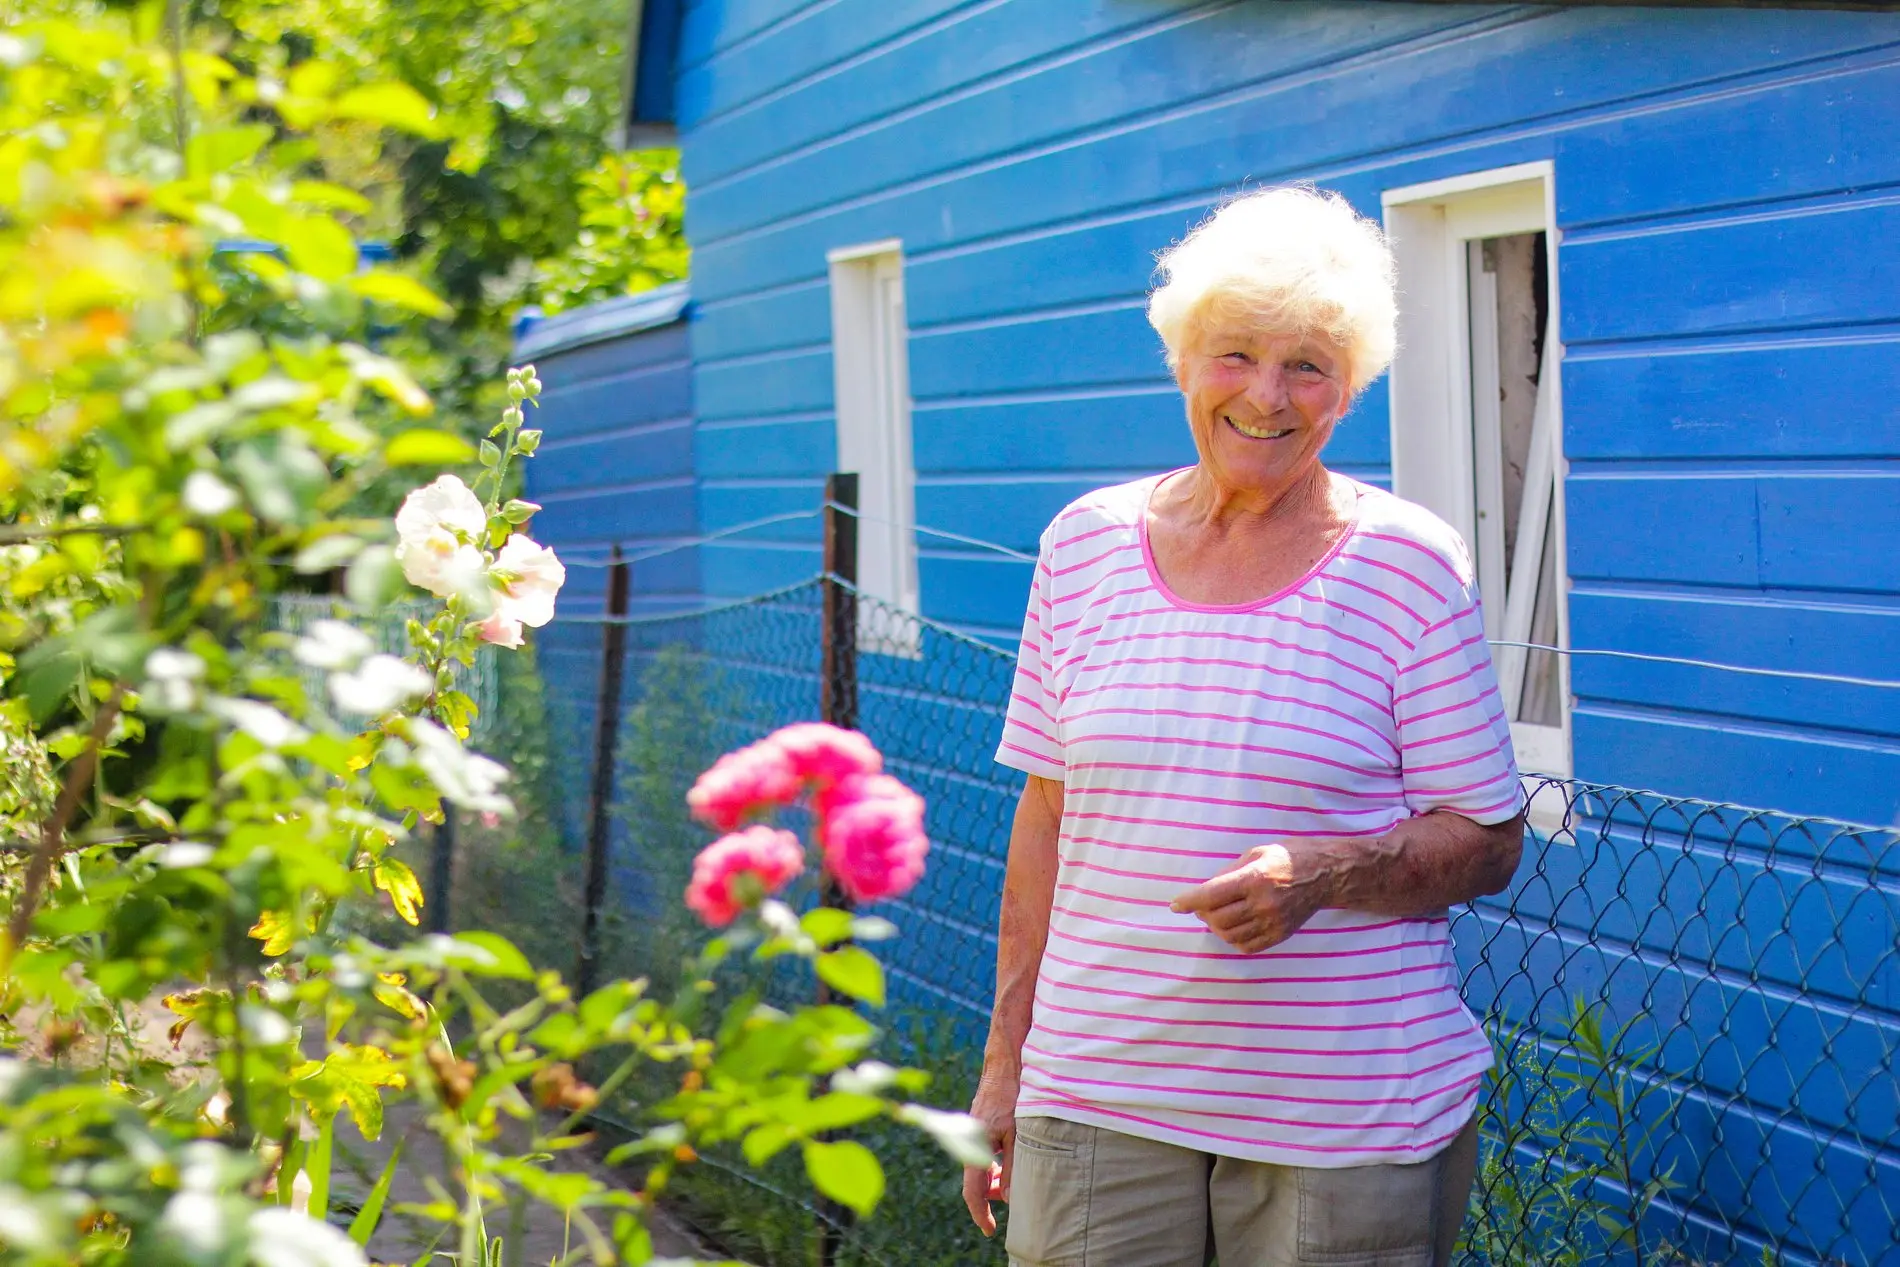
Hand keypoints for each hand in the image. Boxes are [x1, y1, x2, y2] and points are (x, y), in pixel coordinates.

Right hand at [962, 1068, 1018, 1235]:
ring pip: (979, 1165)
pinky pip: (982, 1150)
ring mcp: (973, 1129)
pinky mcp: (980, 1122)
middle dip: (990, 1195)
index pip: (973, 1190)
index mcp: (975, 1144)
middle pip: (974, 1179)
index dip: (980, 1213)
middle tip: (1008, 1204)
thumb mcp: (1017, 1134)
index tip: (990, 1229)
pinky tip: (1007, 1159)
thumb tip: (1009, 1195)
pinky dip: (993, 1162)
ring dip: (993, 1178)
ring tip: (1011, 1181)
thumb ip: (1013, 1166)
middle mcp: (969, 1138)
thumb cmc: (1013, 1094)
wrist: (1006, 1061)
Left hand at [1169, 843, 1333, 952]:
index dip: (1189, 901)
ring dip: (1216, 927)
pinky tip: (1234, 926)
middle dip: (1202, 913)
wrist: (1325, 875)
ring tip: (1216, 915)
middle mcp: (1264, 903)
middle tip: (1200, 906)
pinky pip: (1247, 946)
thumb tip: (1204, 890)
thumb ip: (1228, 872)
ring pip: (1230, 935)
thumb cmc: (1287, 858)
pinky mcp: (1281, 935)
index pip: (1212, 895)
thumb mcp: (1256, 853)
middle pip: (1218, 918)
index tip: (1175, 905)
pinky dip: (1233, 939)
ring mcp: (1273, 922)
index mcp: (1255, 878)